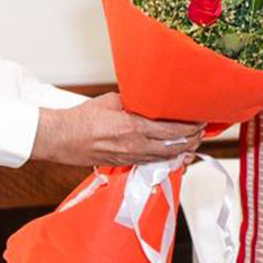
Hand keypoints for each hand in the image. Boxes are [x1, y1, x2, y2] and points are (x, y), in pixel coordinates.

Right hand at [30, 93, 203, 167]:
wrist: (62, 139)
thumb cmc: (83, 118)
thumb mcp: (112, 101)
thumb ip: (134, 102)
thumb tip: (148, 98)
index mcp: (134, 127)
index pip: (172, 131)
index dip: (190, 128)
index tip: (200, 122)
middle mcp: (135, 146)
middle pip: (173, 148)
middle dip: (191, 141)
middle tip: (200, 134)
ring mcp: (130, 157)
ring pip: (164, 159)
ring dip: (180, 152)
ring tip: (191, 145)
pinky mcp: (124, 164)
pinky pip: (151, 163)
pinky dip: (164, 159)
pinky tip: (171, 155)